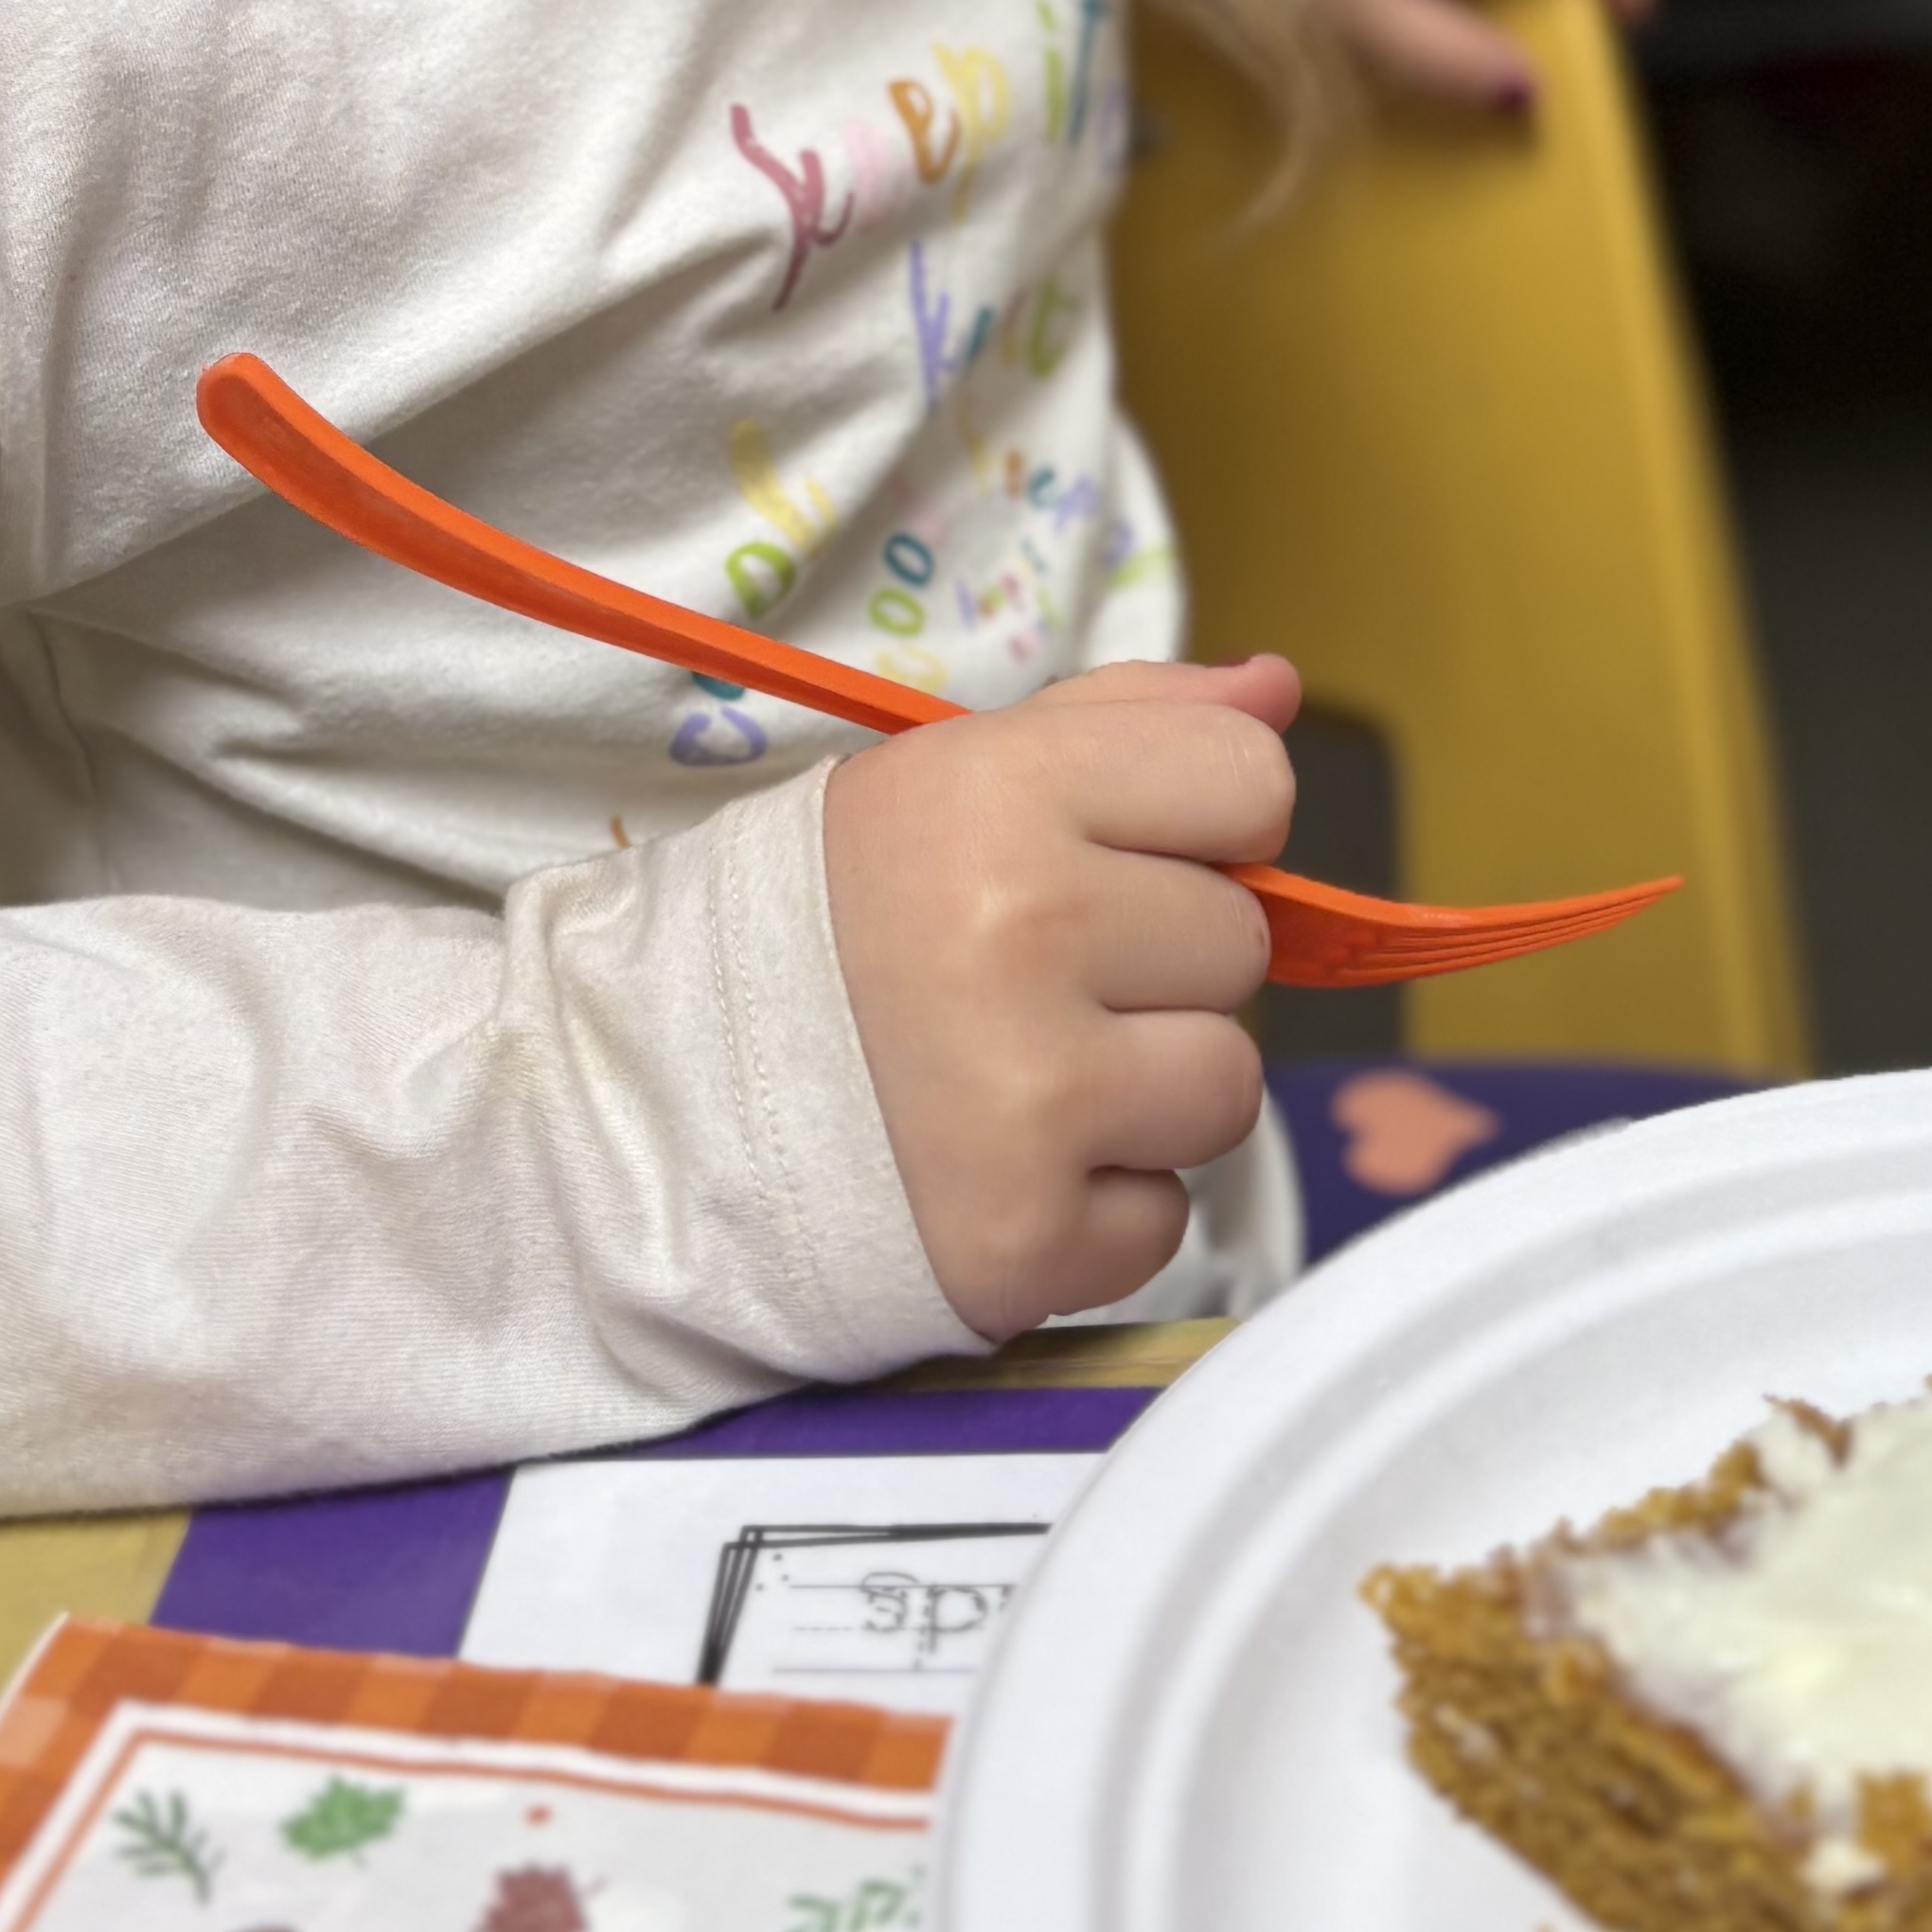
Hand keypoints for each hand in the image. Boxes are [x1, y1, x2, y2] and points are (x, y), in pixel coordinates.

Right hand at [823, 657, 1288, 1338]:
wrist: (656, 1108)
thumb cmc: (834, 925)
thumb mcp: (954, 776)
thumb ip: (1128, 720)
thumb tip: (1276, 690)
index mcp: (1000, 793)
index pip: (1250, 781)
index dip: (1204, 825)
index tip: (1121, 858)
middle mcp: (1021, 932)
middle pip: (1240, 946)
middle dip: (1160, 967)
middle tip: (1031, 980)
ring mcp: (1028, 1099)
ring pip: (1227, 1088)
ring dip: (1145, 1094)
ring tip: (1021, 1077)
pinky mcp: (1022, 1241)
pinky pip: (1164, 1221)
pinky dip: (1096, 1211)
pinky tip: (999, 1168)